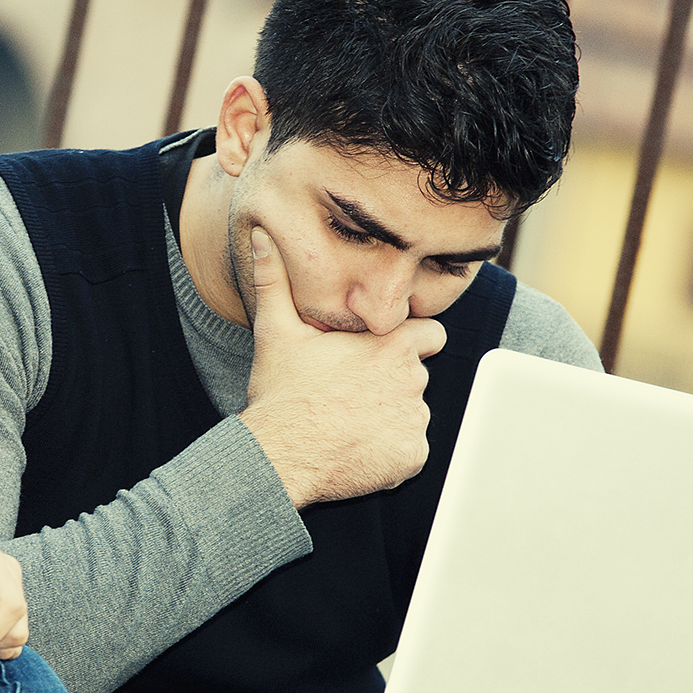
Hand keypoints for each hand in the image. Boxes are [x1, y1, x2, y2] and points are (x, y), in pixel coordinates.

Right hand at [238, 226, 447, 506]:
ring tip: (348, 423)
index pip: (431, 334)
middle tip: (350, 393)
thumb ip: (274, 279)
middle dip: (391, 383)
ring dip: (389, 418)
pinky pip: (408, 449)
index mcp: (390, 343)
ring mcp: (415, 420)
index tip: (379, 355)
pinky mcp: (412, 456)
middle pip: (416, 376)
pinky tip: (355, 448)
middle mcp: (413, 379)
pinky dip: (389, 452)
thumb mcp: (275, 330)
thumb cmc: (280, 393)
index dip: (408, 343)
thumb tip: (260, 236)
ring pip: (411, 414)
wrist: (279, 455)